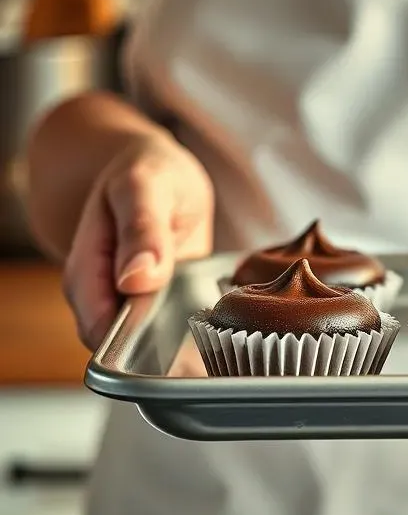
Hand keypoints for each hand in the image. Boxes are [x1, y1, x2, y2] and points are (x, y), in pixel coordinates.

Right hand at [63, 134, 214, 347]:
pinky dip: (193, 326)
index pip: (101, 330)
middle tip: (207, 321)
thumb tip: (135, 280)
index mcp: (86, 270)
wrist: (156, 168)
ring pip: (151, 342)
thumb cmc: (146, 171)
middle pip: (126, 346)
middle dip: (164, 344)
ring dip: (182, 338)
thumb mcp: (146, 188)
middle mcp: (102, 294)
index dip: (137, 341)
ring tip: (214, 313)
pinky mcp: (157, 301)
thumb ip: (142, 231)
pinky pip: (172, 329)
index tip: (179, 330)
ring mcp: (130, 301)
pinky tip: (215, 312)